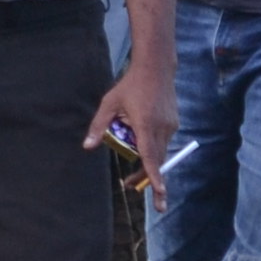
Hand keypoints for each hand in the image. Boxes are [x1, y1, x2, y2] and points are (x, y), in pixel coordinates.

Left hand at [90, 49, 175, 175]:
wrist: (156, 68)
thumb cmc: (129, 85)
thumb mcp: (109, 103)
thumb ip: (98, 126)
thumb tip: (87, 147)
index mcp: (145, 125)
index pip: (150, 157)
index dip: (154, 177)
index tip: (160, 192)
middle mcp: (161, 128)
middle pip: (156, 161)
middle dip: (147, 177)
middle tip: (130, 186)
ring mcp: (170, 126)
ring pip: (161, 151)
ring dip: (149, 161)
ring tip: (132, 159)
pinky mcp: (174, 123)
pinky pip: (164, 141)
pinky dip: (153, 146)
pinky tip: (141, 134)